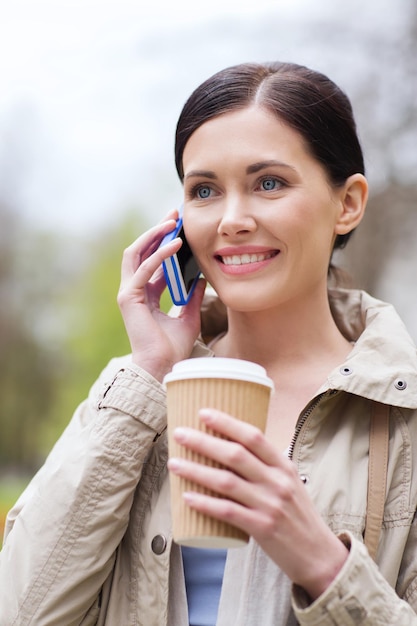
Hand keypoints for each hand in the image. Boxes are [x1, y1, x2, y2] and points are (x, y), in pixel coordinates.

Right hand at [117, 210, 205, 380]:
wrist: (164, 366)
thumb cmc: (174, 347)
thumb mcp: (190, 316)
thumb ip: (194, 296)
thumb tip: (203, 278)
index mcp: (146, 294)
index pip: (152, 260)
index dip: (165, 241)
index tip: (180, 226)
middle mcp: (134, 290)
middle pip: (141, 251)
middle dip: (156, 230)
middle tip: (174, 214)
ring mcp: (129, 293)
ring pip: (136, 254)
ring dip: (153, 235)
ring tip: (172, 222)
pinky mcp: (129, 298)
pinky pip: (143, 269)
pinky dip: (158, 255)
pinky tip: (175, 245)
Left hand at [167, 408, 347, 599]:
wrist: (320, 556)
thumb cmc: (298, 516)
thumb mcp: (290, 484)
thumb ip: (266, 467)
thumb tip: (233, 449)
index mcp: (284, 466)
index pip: (253, 437)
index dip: (227, 423)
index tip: (203, 413)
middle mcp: (277, 481)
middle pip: (235, 455)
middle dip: (204, 441)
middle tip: (179, 434)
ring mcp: (270, 504)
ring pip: (226, 481)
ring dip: (196, 471)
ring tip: (174, 463)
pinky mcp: (262, 528)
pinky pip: (227, 511)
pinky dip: (205, 503)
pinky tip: (187, 497)